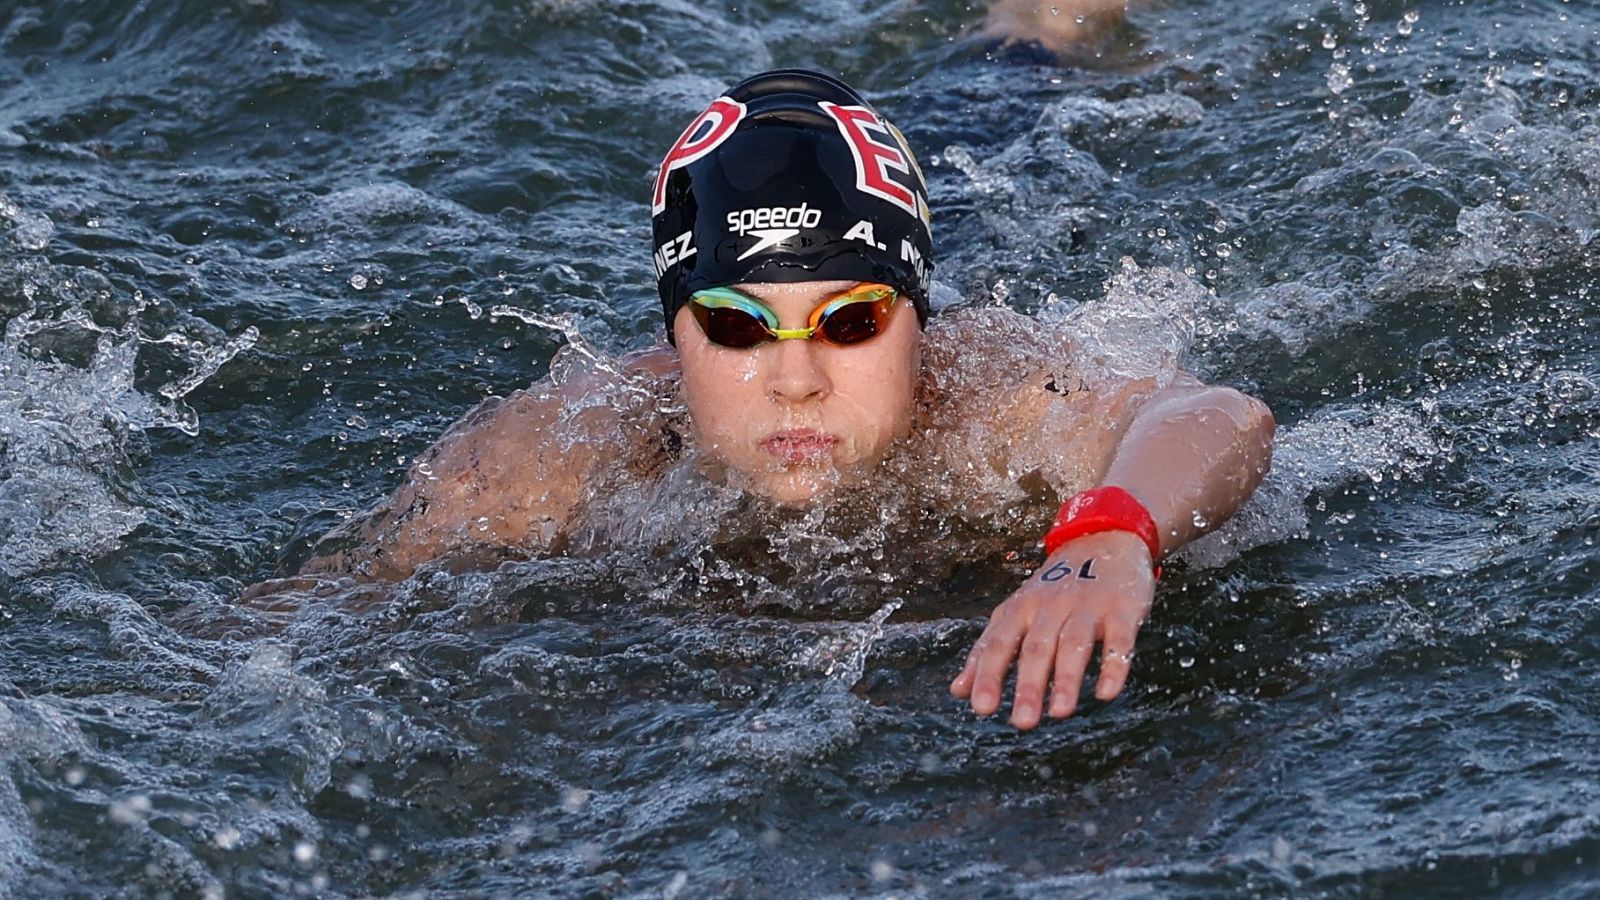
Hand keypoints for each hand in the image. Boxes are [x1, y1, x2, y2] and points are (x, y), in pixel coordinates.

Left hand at [950, 529, 1155, 729]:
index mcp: (1020, 608)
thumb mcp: (1017, 612)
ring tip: (1059, 713)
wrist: (1104, 538)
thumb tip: (958, 691)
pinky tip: (1106, 693)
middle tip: (1022, 722)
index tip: (981, 708)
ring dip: (1066, 679)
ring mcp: (1087, 606)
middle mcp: (1051, 606)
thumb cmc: (1054, 588)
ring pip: (1074, 644)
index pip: (999, 644)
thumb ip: (988, 651)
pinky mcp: (1122, 609)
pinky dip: (1113, 666)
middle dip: (1028, 686)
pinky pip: (1118, 640)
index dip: (989, 676)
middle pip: (1036, 648)